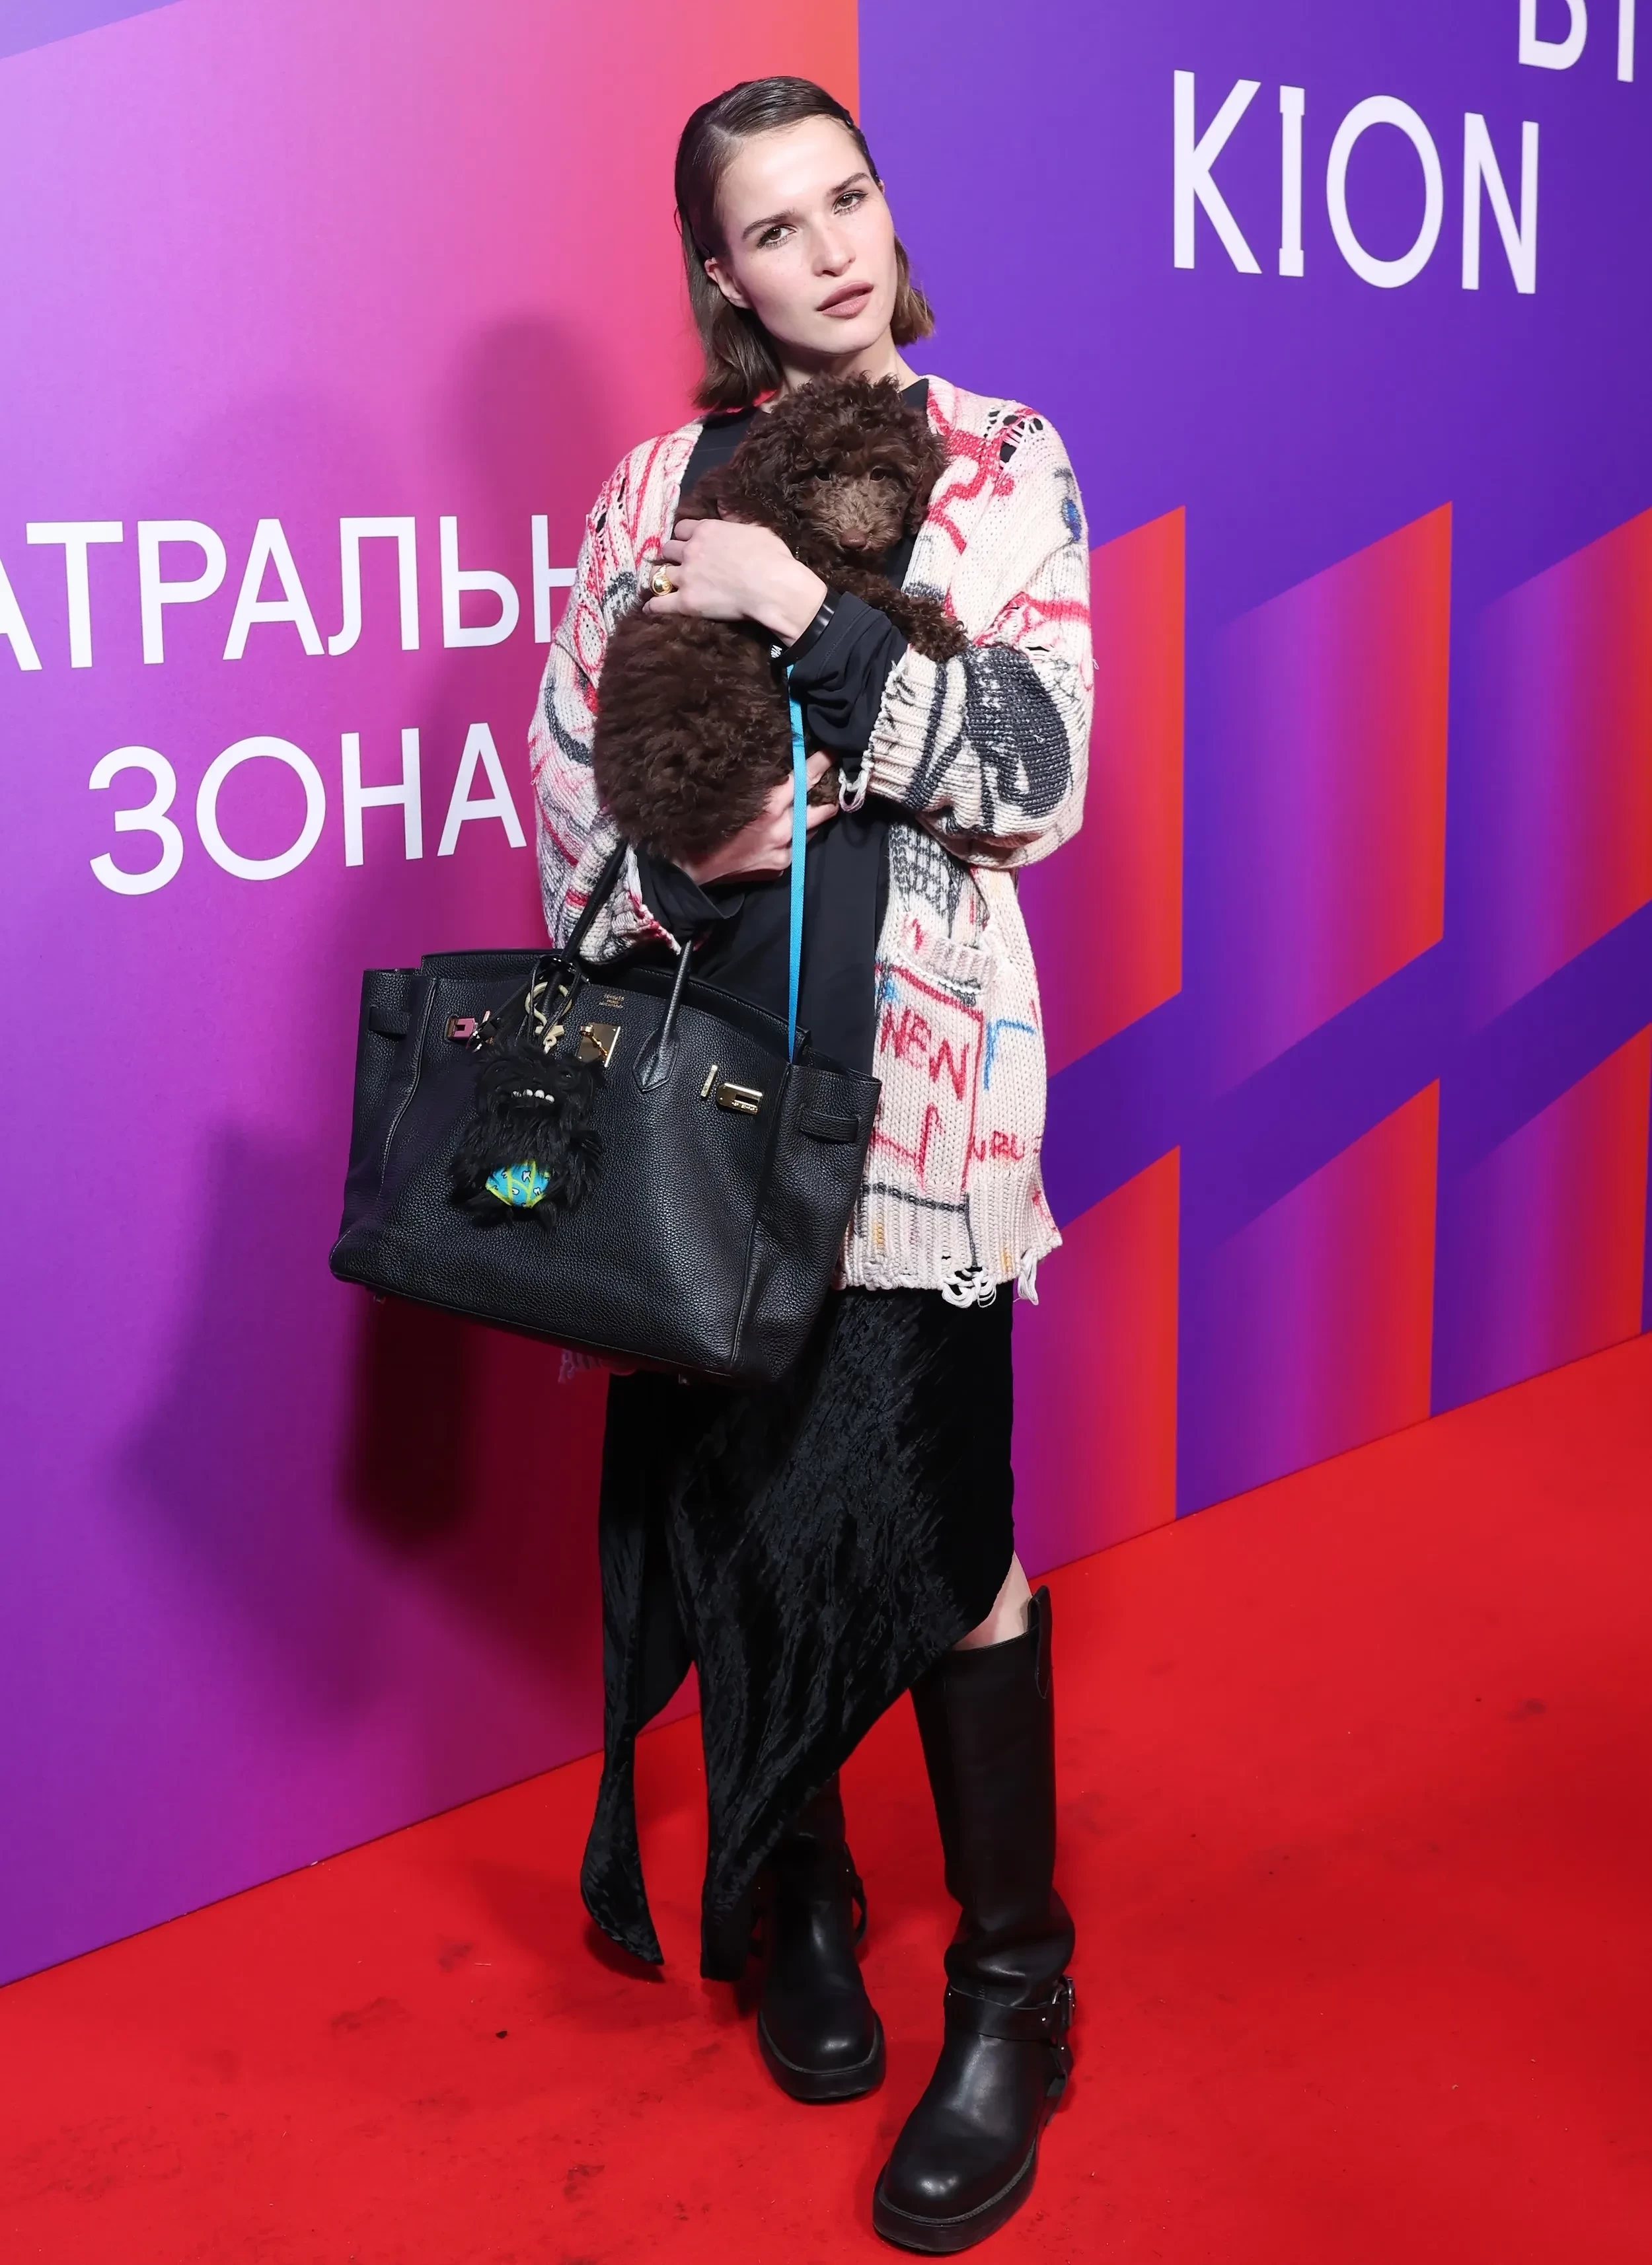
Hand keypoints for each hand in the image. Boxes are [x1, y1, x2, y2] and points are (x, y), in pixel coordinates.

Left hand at [642, 517, 826, 643]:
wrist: (772, 586)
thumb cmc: (771, 556)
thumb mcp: (755, 528)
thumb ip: (733, 519)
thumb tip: (723, 506)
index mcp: (706, 530)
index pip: (682, 529)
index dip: (684, 537)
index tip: (688, 543)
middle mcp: (691, 550)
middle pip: (668, 550)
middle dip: (672, 556)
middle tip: (679, 564)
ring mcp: (686, 576)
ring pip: (660, 575)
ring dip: (662, 579)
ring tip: (663, 585)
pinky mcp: (686, 602)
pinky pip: (660, 604)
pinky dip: (654, 606)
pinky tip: (649, 608)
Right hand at [681, 754, 835, 885]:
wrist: (689, 870)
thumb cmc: (703, 827)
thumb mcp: (730, 796)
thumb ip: (759, 786)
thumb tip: (778, 769)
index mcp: (769, 807)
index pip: (804, 778)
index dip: (821, 762)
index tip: (832, 750)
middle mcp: (782, 830)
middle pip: (818, 807)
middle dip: (827, 792)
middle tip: (834, 778)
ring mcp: (783, 852)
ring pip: (811, 829)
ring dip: (812, 816)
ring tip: (812, 804)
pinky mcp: (779, 868)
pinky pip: (796, 848)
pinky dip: (794, 838)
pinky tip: (785, 832)